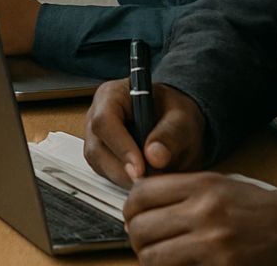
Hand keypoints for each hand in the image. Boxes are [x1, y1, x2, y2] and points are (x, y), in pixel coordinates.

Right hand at [85, 79, 205, 185]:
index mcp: (112, 96)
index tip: (142, 169)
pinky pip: (106, 174)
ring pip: (100, 165)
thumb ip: (170, 134)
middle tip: (152, 180)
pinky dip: (126, 181)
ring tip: (154, 177)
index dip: (121, 147)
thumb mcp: (181, 117)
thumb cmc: (174, 112)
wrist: (174, 121)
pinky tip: (146, 177)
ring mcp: (96, 138)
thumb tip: (155, 157)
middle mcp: (96, 115)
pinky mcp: (100, 157)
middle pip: (97, 148)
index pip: (104, 122)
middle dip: (125, 169)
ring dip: (126, 177)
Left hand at [123, 172, 276, 264]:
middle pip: (141, 227)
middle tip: (144, 243)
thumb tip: (138, 210)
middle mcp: (204, 212)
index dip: (129, 209)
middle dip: (136, 238)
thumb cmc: (258, 209)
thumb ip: (180, 191)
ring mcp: (213, 244)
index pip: (141, 194)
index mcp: (201, 186)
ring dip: (150, 260)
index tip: (133, 218)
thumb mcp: (220, 185)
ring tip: (159, 258)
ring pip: (153, 257)